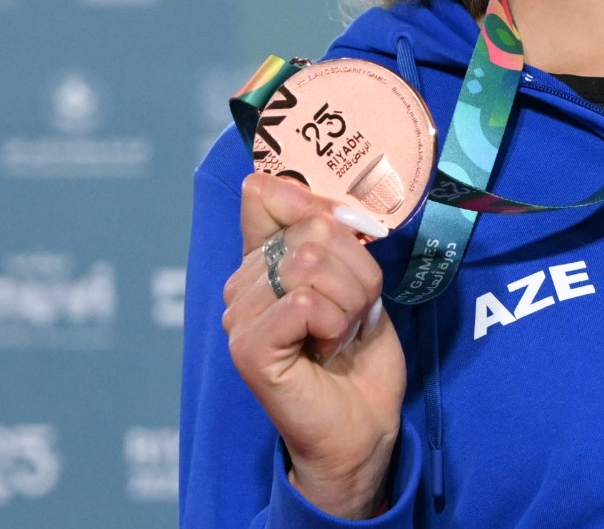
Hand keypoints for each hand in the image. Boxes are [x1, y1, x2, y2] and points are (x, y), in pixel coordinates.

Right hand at [222, 173, 405, 518]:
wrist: (364, 421)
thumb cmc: (359, 350)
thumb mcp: (354, 275)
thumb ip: (325, 229)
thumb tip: (286, 182)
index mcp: (261, 260)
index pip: (267, 195)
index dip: (319, 207)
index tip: (350, 238)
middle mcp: (241, 284)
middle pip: (312, 232)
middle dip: (356, 272)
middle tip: (353, 312)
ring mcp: (239, 318)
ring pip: (312, 265)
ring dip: (351, 301)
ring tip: (342, 332)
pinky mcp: (248, 348)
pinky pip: (305, 302)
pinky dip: (336, 324)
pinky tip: (329, 350)